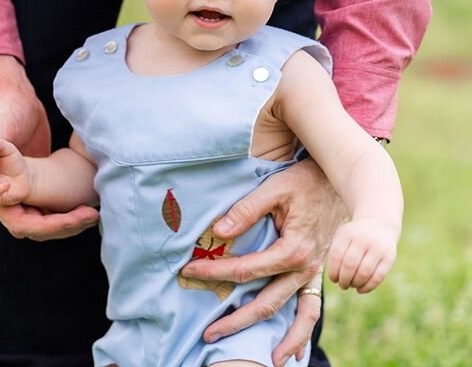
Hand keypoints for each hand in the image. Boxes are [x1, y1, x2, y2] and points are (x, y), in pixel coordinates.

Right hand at [0, 55, 98, 239]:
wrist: (19, 99)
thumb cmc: (6, 111)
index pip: (17, 220)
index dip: (40, 223)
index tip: (65, 218)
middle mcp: (6, 194)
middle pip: (35, 225)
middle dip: (62, 225)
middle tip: (90, 215)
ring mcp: (22, 191)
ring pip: (45, 220)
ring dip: (68, 222)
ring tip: (92, 215)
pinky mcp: (35, 184)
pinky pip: (51, 208)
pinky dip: (68, 212)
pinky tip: (89, 208)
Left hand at [180, 158, 345, 366]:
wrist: (338, 180)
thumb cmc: (304, 182)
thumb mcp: (274, 189)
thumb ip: (246, 210)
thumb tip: (219, 232)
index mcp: (292, 250)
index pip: (245, 270)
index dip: (215, 272)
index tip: (190, 271)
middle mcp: (304, 269)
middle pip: (265, 303)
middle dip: (235, 320)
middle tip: (207, 333)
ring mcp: (312, 274)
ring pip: (292, 315)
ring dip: (275, 338)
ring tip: (259, 360)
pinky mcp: (315, 273)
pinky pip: (312, 310)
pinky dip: (302, 332)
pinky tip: (292, 352)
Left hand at [327, 217, 397, 292]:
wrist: (378, 224)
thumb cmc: (354, 236)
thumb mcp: (343, 237)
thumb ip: (336, 253)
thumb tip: (334, 278)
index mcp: (347, 233)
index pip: (336, 255)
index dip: (333, 271)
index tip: (333, 279)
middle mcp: (362, 239)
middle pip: (349, 265)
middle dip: (344, 279)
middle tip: (342, 285)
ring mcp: (377, 248)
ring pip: (364, 272)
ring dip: (355, 284)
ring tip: (351, 285)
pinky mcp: (389, 258)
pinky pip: (378, 277)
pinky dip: (368, 287)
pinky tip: (361, 290)